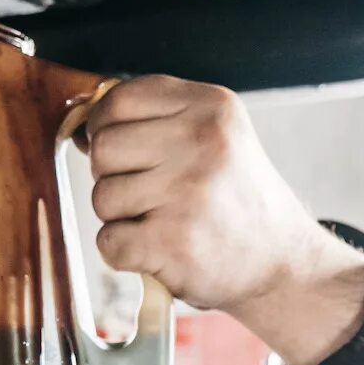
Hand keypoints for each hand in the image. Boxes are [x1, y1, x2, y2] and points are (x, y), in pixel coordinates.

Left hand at [85, 76, 363, 364]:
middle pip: (103, 148)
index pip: (118, 99)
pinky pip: (108, 241)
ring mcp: (187, 192)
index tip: (124, 151)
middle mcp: (201, 141)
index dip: (104, 127)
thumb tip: (79, 124)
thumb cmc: (235, 200)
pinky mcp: (172, 242)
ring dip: (122, 217)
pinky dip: (125, 253)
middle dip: (114, 176)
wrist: (284, 264)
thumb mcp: (214, 137)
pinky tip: (162, 249)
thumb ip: (153, 121)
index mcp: (210, 105)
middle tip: (152, 194)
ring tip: (166, 221)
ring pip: (102, 196)